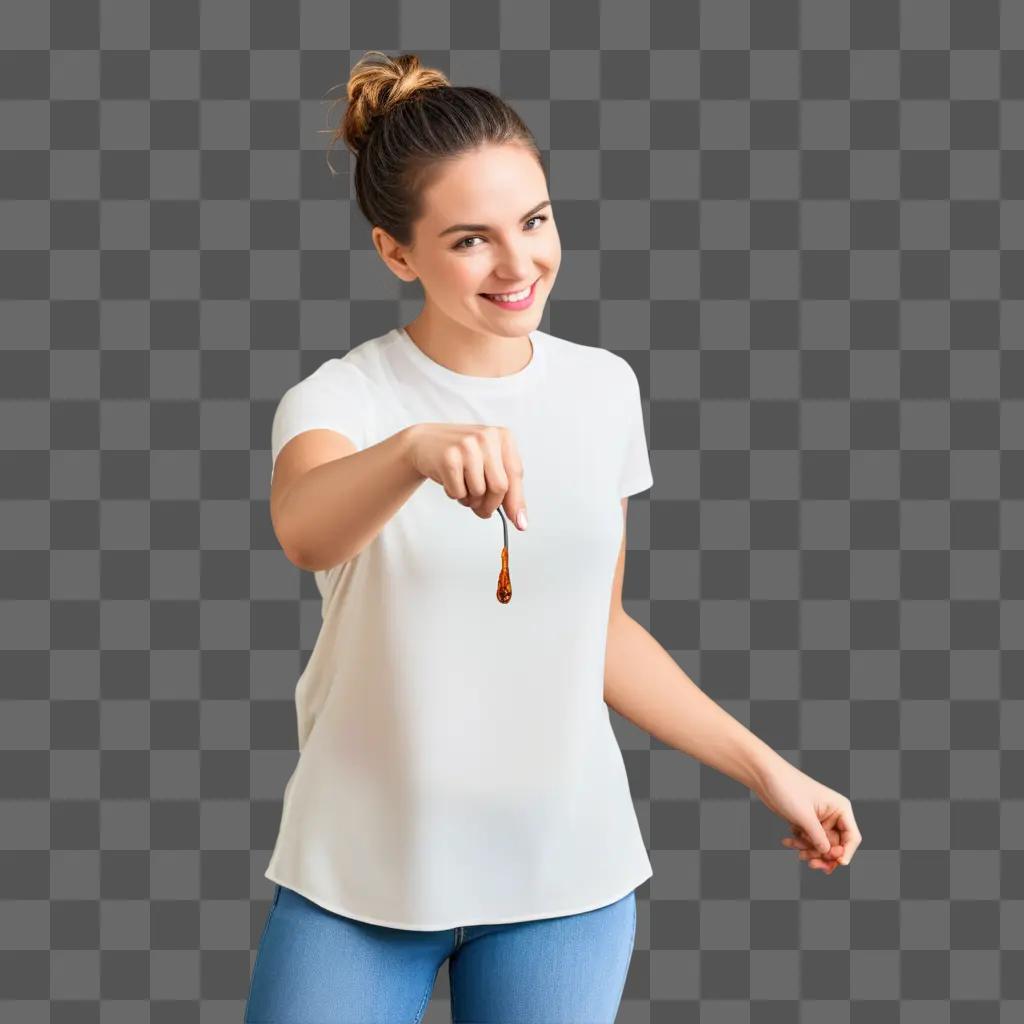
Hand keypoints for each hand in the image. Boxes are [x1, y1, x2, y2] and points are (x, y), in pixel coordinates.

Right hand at [406, 423, 527, 527]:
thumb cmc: (462, 456)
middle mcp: (487, 437)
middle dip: (490, 505)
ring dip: (470, 499)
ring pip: (479, 492)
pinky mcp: (449, 457)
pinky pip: (459, 492)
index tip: (520, 523)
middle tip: (482, 509)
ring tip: (463, 486)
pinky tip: (450, 480)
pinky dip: (455, 494)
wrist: (425, 442)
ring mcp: (467, 446)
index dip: (517, 502)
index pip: (515, 475)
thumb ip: (507, 487)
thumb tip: (520, 520)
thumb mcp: (489, 463)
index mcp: (503, 436)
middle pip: (499, 487)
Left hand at [753, 759, 861, 872]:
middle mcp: (833, 815)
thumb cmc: (787, 788)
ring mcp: (819, 819)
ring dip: (810, 851)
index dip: (847, 852)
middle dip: (824, 856)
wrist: (765, 776)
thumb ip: (818, 837)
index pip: (852, 837)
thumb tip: (828, 854)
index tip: (837, 863)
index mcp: (840, 808)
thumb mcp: (804, 816)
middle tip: (811, 863)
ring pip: (821, 846)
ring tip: (796, 850)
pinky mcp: (806, 822)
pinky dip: (800, 844)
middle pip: (836, 846)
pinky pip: (808, 840)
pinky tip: (787, 841)